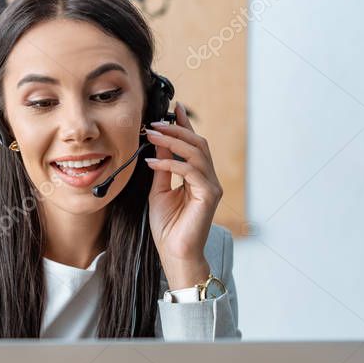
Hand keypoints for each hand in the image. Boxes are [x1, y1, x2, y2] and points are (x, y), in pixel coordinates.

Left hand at [143, 101, 223, 287]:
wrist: (174, 254)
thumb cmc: (167, 227)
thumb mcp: (158, 190)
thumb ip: (162, 167)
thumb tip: (157, 142)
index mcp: (197, 177)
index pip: (192, 145)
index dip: (184, 125)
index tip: (174, 108)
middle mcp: (208, 179)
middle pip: (198, 143)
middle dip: (176, 129)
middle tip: (154, 123)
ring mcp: (211, 186)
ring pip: (197, 153)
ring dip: (172, 141)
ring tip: (152, 134)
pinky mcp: (209, 195)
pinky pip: (190, 171)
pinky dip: (170, 163)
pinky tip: (153, 161)